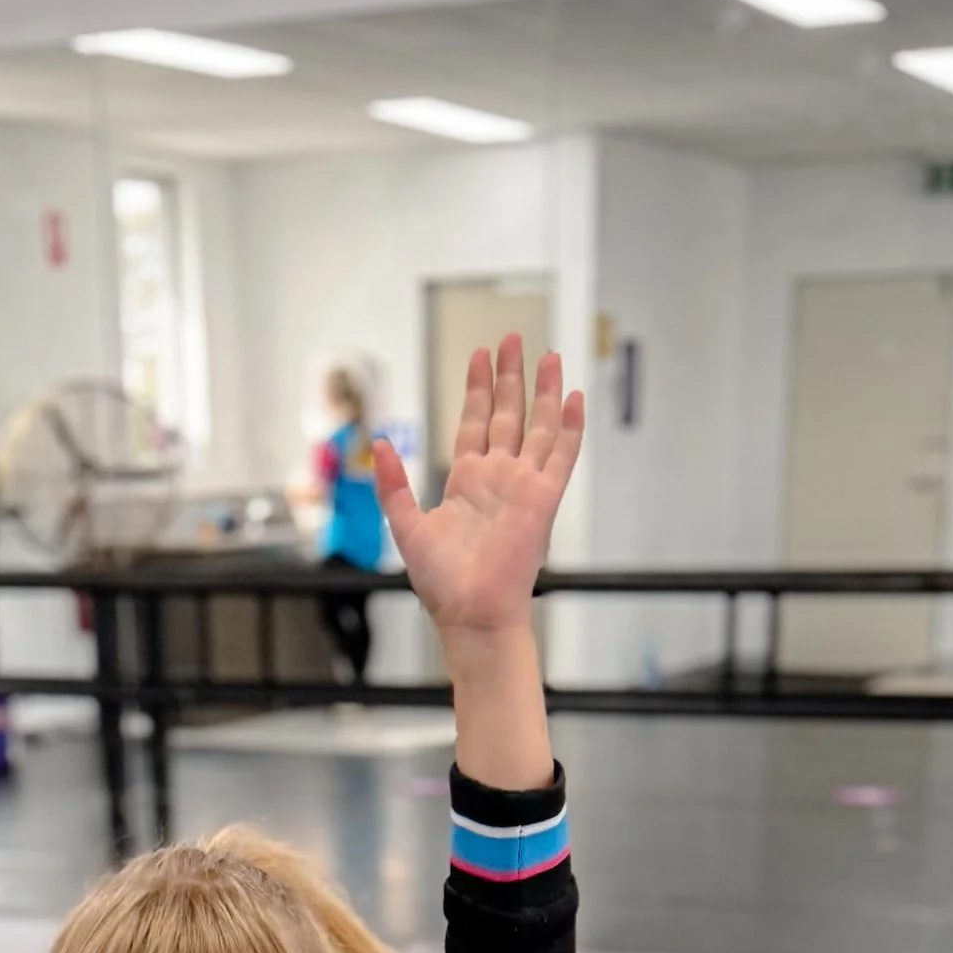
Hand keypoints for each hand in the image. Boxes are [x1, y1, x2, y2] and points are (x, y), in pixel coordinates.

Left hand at [372, 337, 582, 642]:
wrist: (472, 614)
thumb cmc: (442, 584)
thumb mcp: (407, 527)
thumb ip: (394, 485)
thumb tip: (378, 444)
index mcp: (467, 482)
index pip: (474, 422)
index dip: (477, 389)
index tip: (480, 355)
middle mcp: (498, 478)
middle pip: (507, 414)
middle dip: (509, 376)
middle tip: (513, 338)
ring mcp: (523, 486)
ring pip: (538, 427)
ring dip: (544, 392)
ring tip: (548, 356)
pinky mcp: (543, 500)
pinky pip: (561, 457)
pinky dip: (569, 427)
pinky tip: (574, 397)